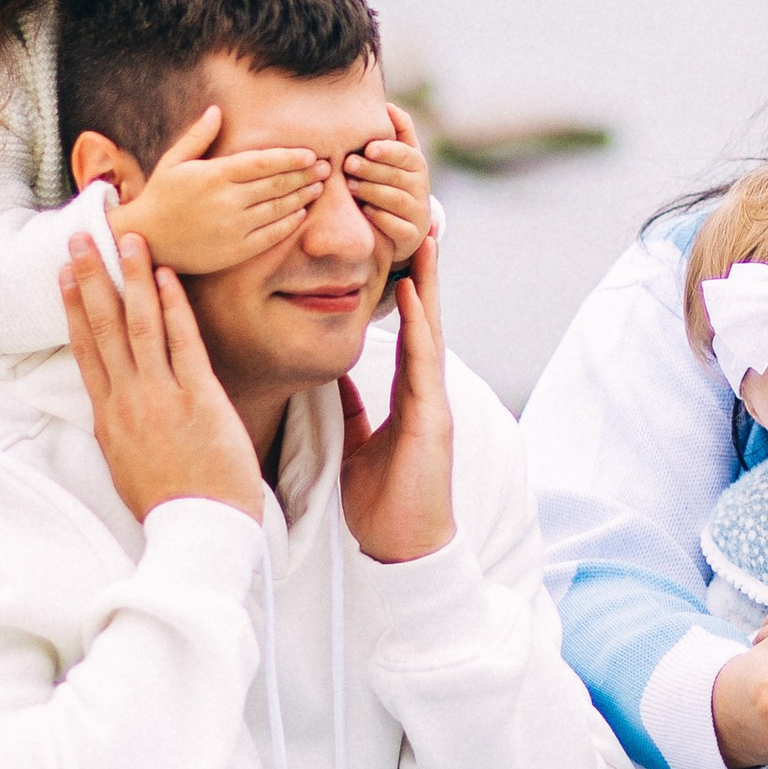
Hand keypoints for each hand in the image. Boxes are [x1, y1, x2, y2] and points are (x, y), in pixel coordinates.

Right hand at [61, 228, 261, 525]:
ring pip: (140, 326)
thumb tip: (110, 405)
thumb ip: (117, 428)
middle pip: (103, 328)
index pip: (84, 350)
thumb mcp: (126, 464)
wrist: (198, 530)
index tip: (64, 273)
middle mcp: (127, 401)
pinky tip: (167, 277)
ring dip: (132, 279)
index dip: (72, 307)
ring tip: (128, 240)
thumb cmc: (169, 502)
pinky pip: (183, 343)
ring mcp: (160, 398)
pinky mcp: (198, 399)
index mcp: (107, 417)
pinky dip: (174, 307)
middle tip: (82, 236)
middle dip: (91, 278)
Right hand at [110, 106, 322, 272]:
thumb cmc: (159, 197)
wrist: (145, 239)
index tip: (310, 154)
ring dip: (302, 197)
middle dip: (304, 175)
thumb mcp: (173, 162)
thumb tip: (216, 110)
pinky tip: (301, 214)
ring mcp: (232, 228)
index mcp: (214, 175)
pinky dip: (289, 223)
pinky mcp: (235, 251)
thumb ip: (197, 136)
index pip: (262, 163)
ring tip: (318, 188)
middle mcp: (226, 201)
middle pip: (276, 185)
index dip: (290, 158)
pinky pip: (271, 236)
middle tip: (326, 168)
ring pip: (277, 209)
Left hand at [338, 220, 456, 562]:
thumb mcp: (358, 443)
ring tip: (423, 235)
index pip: (405, 329)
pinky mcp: (432, 419)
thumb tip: (334, 373)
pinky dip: (417, 324)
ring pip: (429, 328)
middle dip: (423, 268)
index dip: (404, 286)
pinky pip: (422, 362)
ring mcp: (433, 402)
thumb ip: (352, 406)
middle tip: (419, 218)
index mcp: (408, 395)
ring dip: (427, 281)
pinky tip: (409, 291)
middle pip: (424, 316)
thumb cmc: (382, 503)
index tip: (396, 244)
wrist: (402, 550)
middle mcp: (425, 391)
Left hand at [345, 104, 432, 272]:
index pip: (406, 155)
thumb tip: (388, 105)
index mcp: (416, 165)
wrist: (403, 228)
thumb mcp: (397, 158)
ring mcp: (417, 213)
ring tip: (350, 186)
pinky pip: (398, 227)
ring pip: (396, 200)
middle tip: (348, 164)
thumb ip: (397, 131)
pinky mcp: (411, 236)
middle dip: (372, 170)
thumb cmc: (392, 184)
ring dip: (372, 192)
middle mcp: (421, 188)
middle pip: (398, 176)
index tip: (368, 147)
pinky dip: (382, 219)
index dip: (388, 150)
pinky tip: (365, 212)